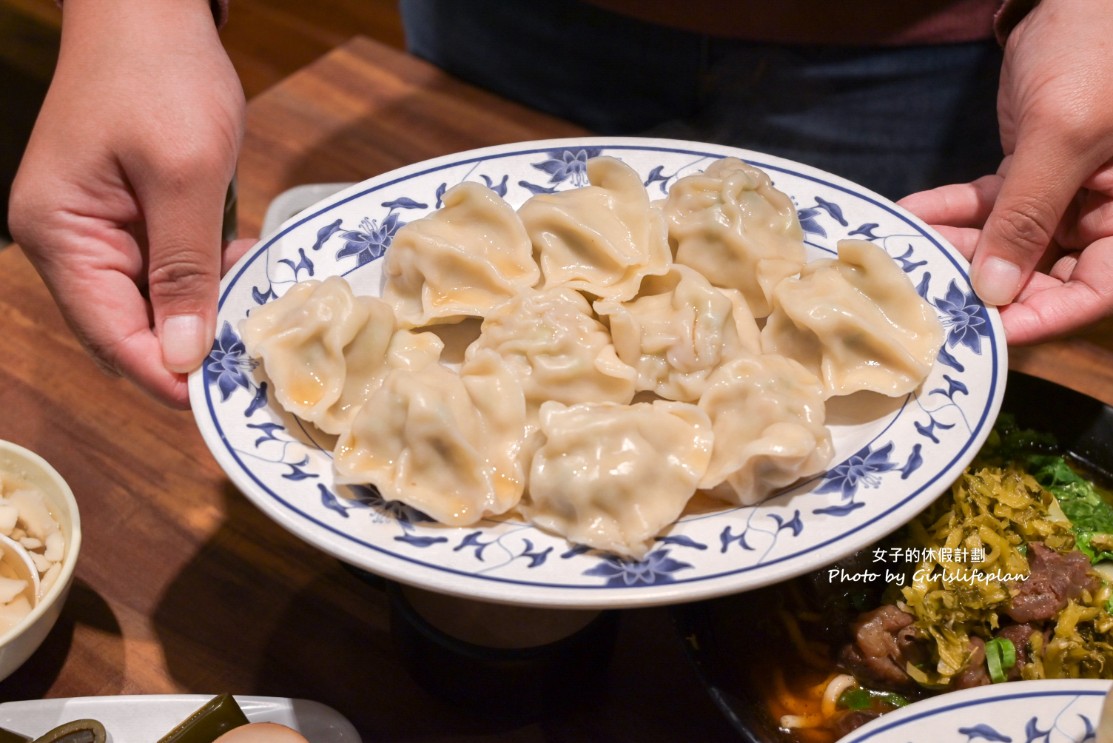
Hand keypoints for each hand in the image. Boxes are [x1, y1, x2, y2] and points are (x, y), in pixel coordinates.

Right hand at [8, 0, 245, 406]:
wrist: (151, 8)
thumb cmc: (162, 77)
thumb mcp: (185, 177)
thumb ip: (185, 270)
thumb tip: (180, 356)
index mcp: (60, 233)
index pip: (108, 334)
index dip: (162, 374)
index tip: (216, 401)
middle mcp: (66, 239)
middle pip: (125, 326)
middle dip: (185, 345)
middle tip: (249, 361)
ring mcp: (94, 227)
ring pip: (149, 301)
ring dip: (200, 309)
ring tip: (250, 306)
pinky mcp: (125, 214)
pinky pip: (162, 266)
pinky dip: (201, 274)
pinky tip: (239, 262)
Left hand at [899, 0, 1112, 344]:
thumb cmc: (1096, 54)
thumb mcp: (1064, 136)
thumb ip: (1029, 214)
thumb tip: (994, 290)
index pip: (1094, 290)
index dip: (1042, 316)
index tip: (985, 332)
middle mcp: (1103, 212)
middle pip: (1044, 273)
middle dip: (984, 284)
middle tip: (927, 295)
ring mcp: (1065, 193)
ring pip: (1007, 240)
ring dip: (956, 247)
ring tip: (906, 259)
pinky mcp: (1030, 169)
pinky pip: (989, 204)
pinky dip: (950, 210)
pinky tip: (908, 216)